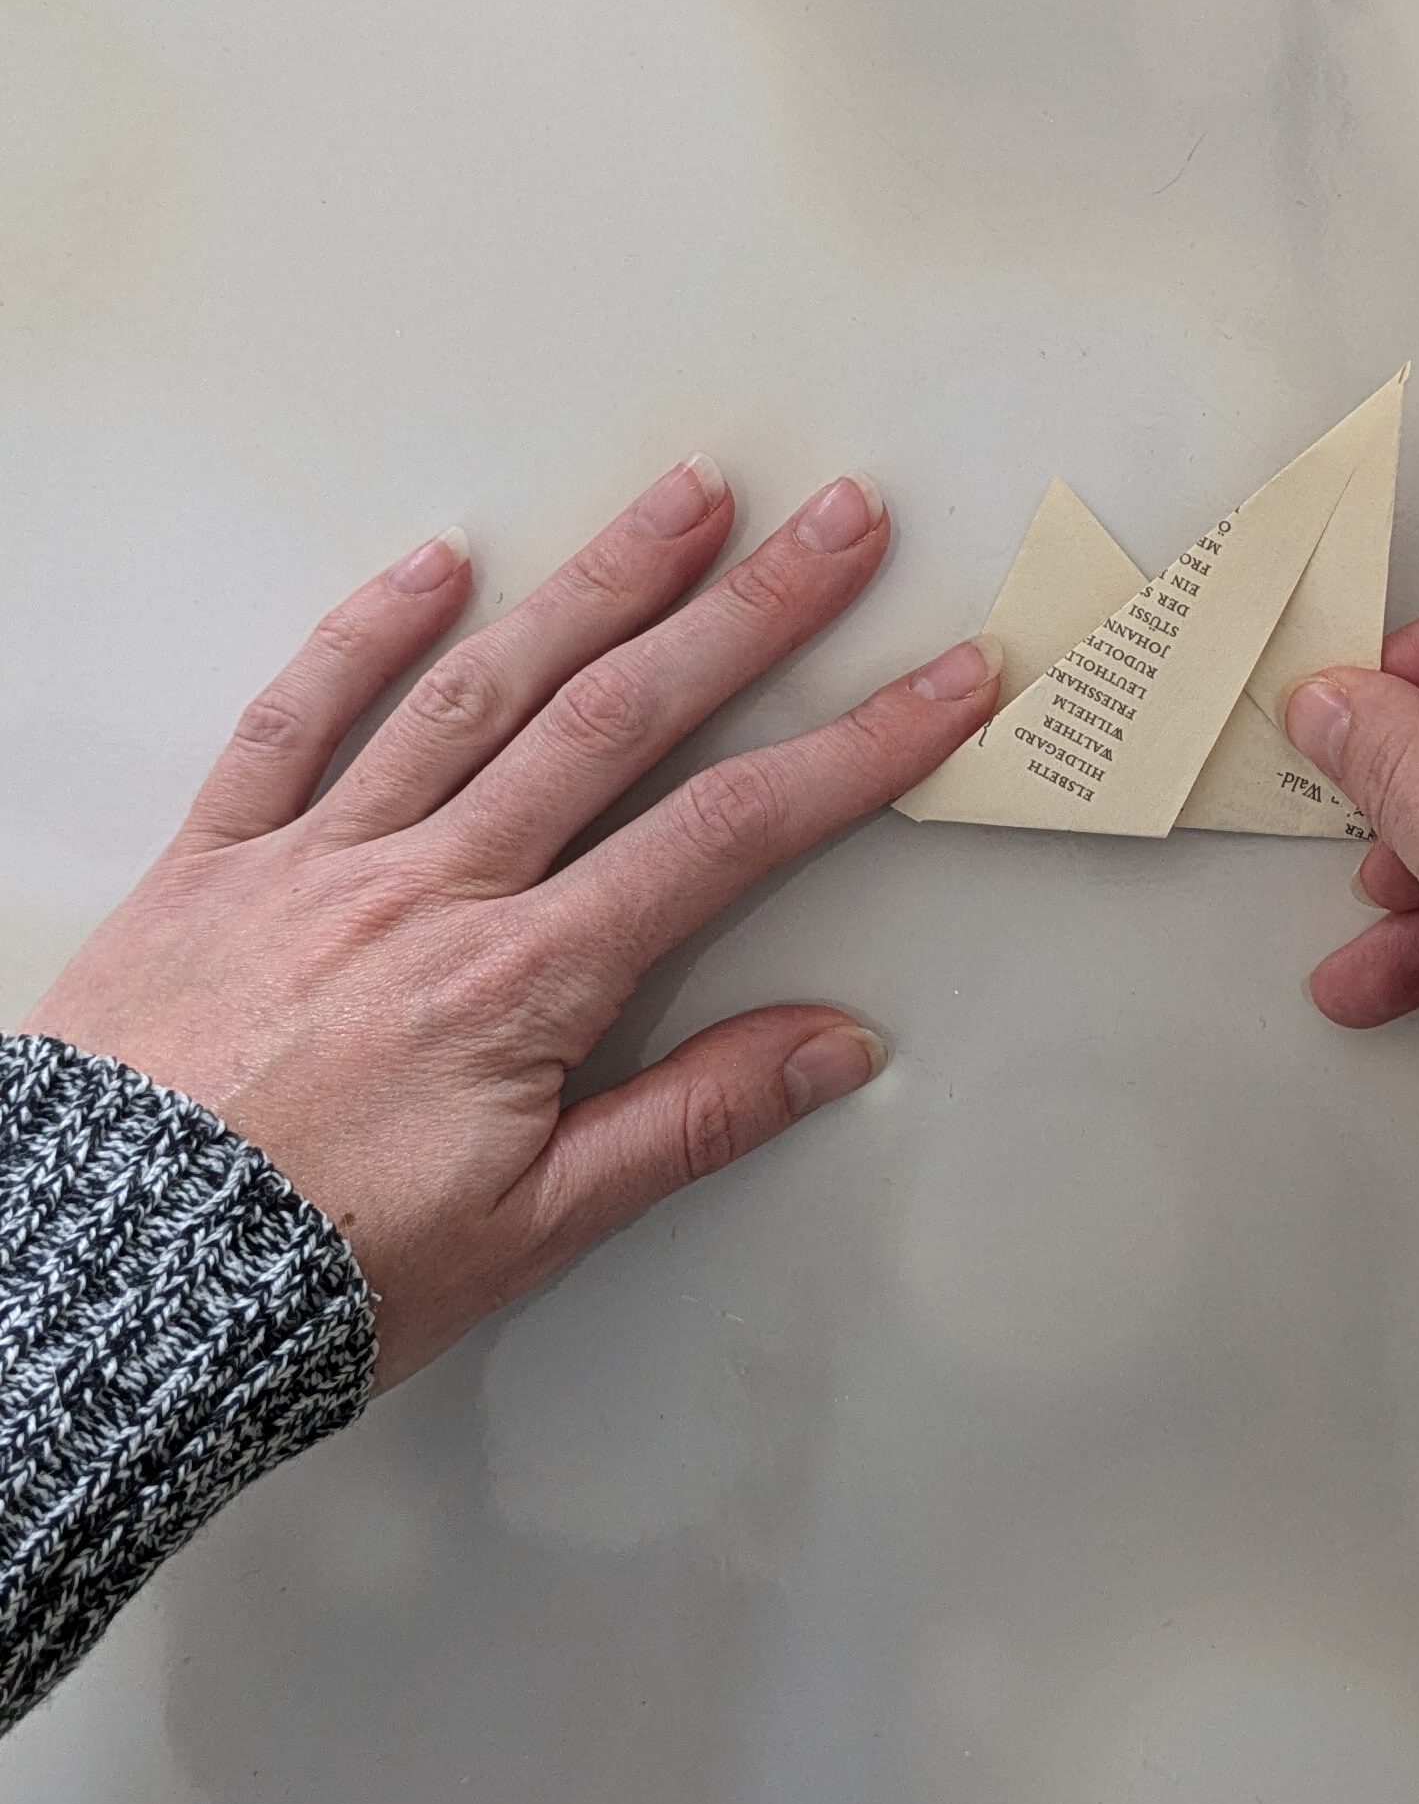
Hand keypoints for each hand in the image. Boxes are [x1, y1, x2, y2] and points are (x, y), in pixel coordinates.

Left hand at [26, 456, 1001, 1384]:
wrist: (92, 1301)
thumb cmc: (316, 1276)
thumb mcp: (535, 1224)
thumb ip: (693, 1118)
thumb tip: (832, 1047)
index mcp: (524, 982)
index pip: (729, 833)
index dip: (856, 748)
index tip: (940, 684)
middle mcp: (433, 890)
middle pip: (621, 719)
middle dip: (749, 614)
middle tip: (837, 527)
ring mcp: (321, 858)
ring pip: (480, 689)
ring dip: (595, 585)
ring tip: (682, 502)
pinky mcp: (216, 859)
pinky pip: (294, 719)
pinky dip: (364, 633)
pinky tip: (435, 565)